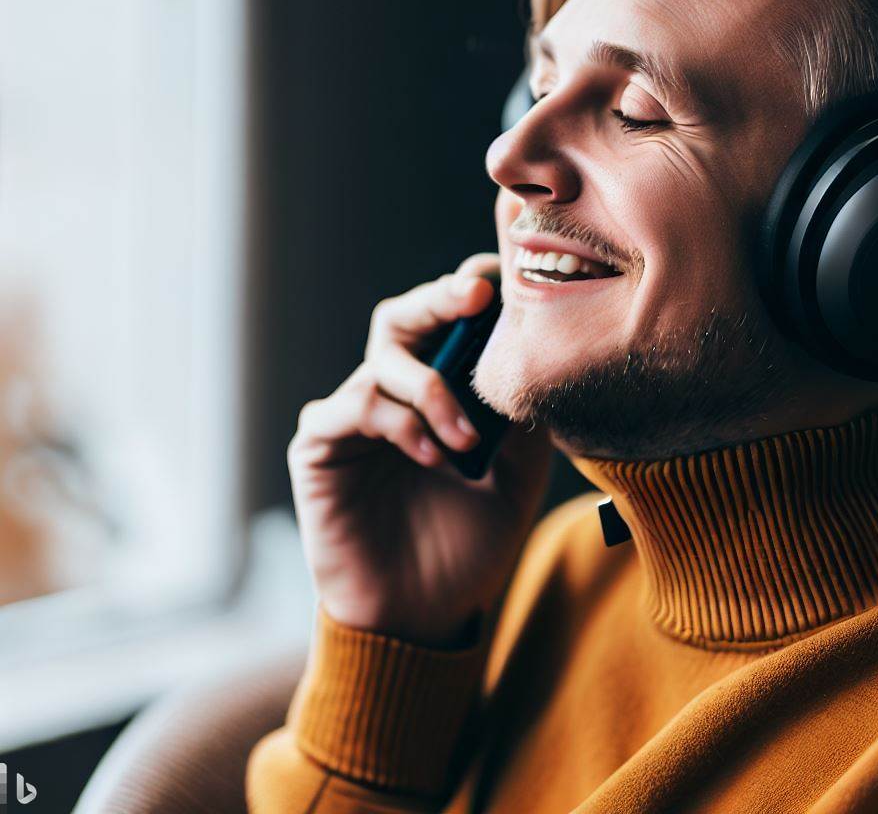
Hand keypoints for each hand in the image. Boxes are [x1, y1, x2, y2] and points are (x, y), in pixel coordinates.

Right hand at [287, 253, 551, 647]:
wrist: (422, 615)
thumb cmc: (468, 545)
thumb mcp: (516, 478)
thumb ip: (523, 419)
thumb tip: (536, 356)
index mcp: (437, 394)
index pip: (447, 325)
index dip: (471, 295)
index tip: (502, 283)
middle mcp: (392, 395)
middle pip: (403, 318)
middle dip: (439, 299)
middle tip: (474, 296)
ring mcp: (353, 418)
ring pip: (382, 362)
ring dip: (433, 391)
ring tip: (464, 443)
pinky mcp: (321, 446)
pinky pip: (353, 406)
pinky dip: (399, 422)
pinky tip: (431, 456)